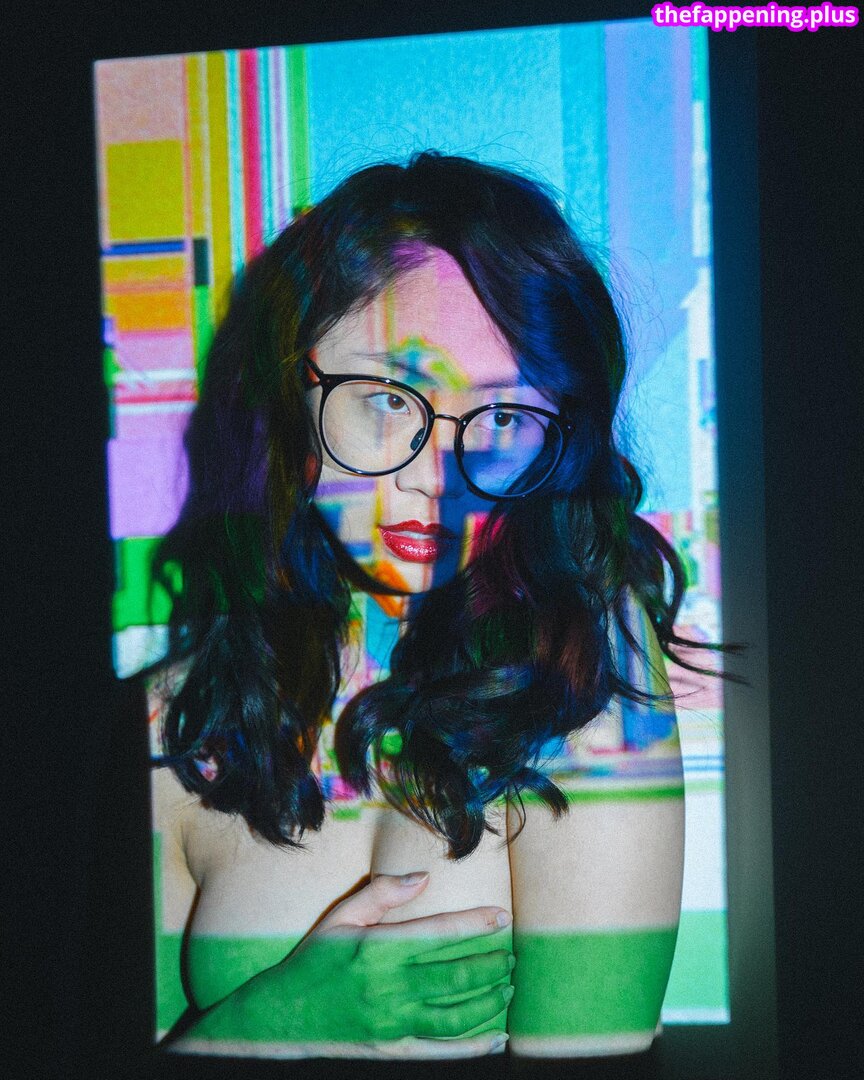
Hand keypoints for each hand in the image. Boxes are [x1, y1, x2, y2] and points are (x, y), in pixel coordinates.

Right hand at [197, 872, 514, 1057]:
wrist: (282, 1017)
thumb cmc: (313, 962)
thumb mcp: (340, 918)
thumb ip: (383, 894)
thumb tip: (424, 877)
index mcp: (380, 949)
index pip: (440, 933)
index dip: (477, 924)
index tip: (502, 917)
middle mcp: (391, 987)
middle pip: (457, 975)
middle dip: (493, 964)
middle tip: (513, 955)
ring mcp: (394, 1023)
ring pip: (457, 1014)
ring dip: (490, 1000)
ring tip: (508, 987)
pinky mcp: (394, 1050)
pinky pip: (443, 1051)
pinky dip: (475, 1046)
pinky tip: (497, 1036)